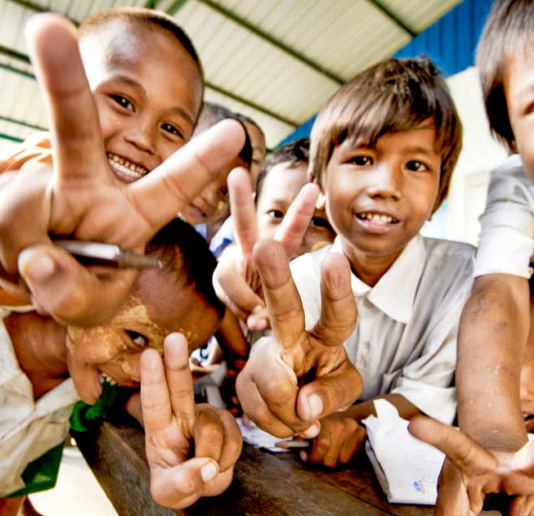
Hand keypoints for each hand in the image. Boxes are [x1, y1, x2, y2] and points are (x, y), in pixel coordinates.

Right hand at [0, 14, 245, 325]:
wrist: (38, 289)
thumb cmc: (79, 292)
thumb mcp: (88, 310)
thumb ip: (70, 293)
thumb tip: (36, 258)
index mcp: (130, 216)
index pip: (170, 187)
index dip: (199, 163)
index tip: (234, 133)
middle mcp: (87, 187)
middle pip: (74, 131)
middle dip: (62, 79)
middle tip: (46, 27)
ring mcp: (40, 185)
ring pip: (11, 209)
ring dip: (12, 252)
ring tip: (30, 268)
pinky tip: (9, 256)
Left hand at [141, 333, 242, 508]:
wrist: (204, 483)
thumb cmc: (177, 483)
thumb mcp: (169, 494)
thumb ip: (182, 485)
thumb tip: (206, 468)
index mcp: (158, 430)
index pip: (153, 403)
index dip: (152, 380)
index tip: (150, 355)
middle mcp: (180, 416)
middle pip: (180, 389)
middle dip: (177, 364)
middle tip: (174, 338)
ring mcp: (206, 417)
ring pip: (213, 428)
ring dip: (212, 455)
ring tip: (204, 468)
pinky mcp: (228, 422)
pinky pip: (234, 439)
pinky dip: (228, 458)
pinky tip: (219, 461)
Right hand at [213, 168, 317, 329]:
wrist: (255, 319)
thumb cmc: (277, 303)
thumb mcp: (286, 304)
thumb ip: (270, 312)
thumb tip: (257, 323)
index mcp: (278, 250)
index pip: (291, 230)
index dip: (300, 211)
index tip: (314, 189)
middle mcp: (252, 251)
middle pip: (244, 224)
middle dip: (241, 200)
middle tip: (237, 174)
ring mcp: (233, 264)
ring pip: (226, 270)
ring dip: (244, 296)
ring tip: (258, 318)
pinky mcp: (219, 281)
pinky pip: (225, 293)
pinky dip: (239, 307)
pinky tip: (250, 319)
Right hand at [235, 240, 360, 437]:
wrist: (294, 399)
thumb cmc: (326, 382)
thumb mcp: (345, 389)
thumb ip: (332, 395)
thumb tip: (304, 405)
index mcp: (326, 334)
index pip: (337, 314)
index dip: (336, 290)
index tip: (334, 258)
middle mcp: (292, 335)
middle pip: (284, 308)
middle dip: (276, 277)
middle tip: (267, 245)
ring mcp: (264, 356)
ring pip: (273, 383)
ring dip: (292, 413)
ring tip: (301, 418)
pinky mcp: (245, 378)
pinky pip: (257, 408)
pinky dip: (276, 424)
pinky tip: (283, 417)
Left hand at [301, 412, 366, 466]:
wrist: (346, 414)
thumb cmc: (323, 425)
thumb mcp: (310, 428)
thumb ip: (301, 438)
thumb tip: (294, 450)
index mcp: (325, 420)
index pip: (322, 444)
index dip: (313, 456)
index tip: (306, 455)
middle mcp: (341, 423)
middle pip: (330, 458)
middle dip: (321, 461)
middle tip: (318, 456)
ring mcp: (353, 429)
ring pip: (341, 460)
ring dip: (333, 459)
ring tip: (330, 450)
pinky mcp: (362, 434)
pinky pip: (350, 457)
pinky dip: (344, 457)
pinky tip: (341, 448)